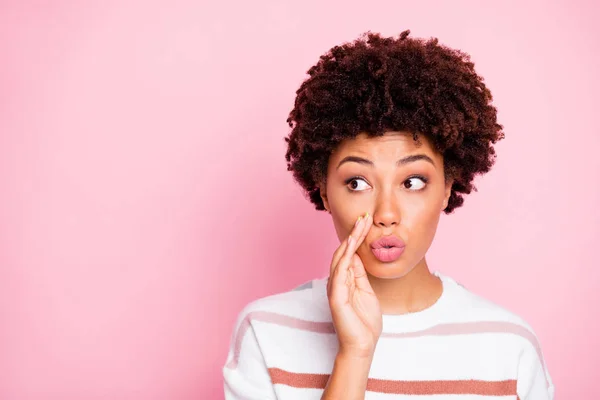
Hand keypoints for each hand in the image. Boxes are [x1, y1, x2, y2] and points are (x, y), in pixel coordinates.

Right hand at [326, 213, 381, 358]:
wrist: (362, 345)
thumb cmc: (365, 322)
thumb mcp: (366, 291)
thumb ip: (359, 274)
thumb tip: (357, 255)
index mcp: (345, 279)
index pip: (350, 253)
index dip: (357, 236)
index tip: (366, 221)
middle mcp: (337, 280)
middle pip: (344, 251)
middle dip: (354, 233)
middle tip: (364, 217)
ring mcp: (335, 288)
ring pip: (340, 258)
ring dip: (350, 240)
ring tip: (359, 225)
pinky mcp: (336, 296)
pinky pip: (339, 273)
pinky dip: (344, 258)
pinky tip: (351, 246)